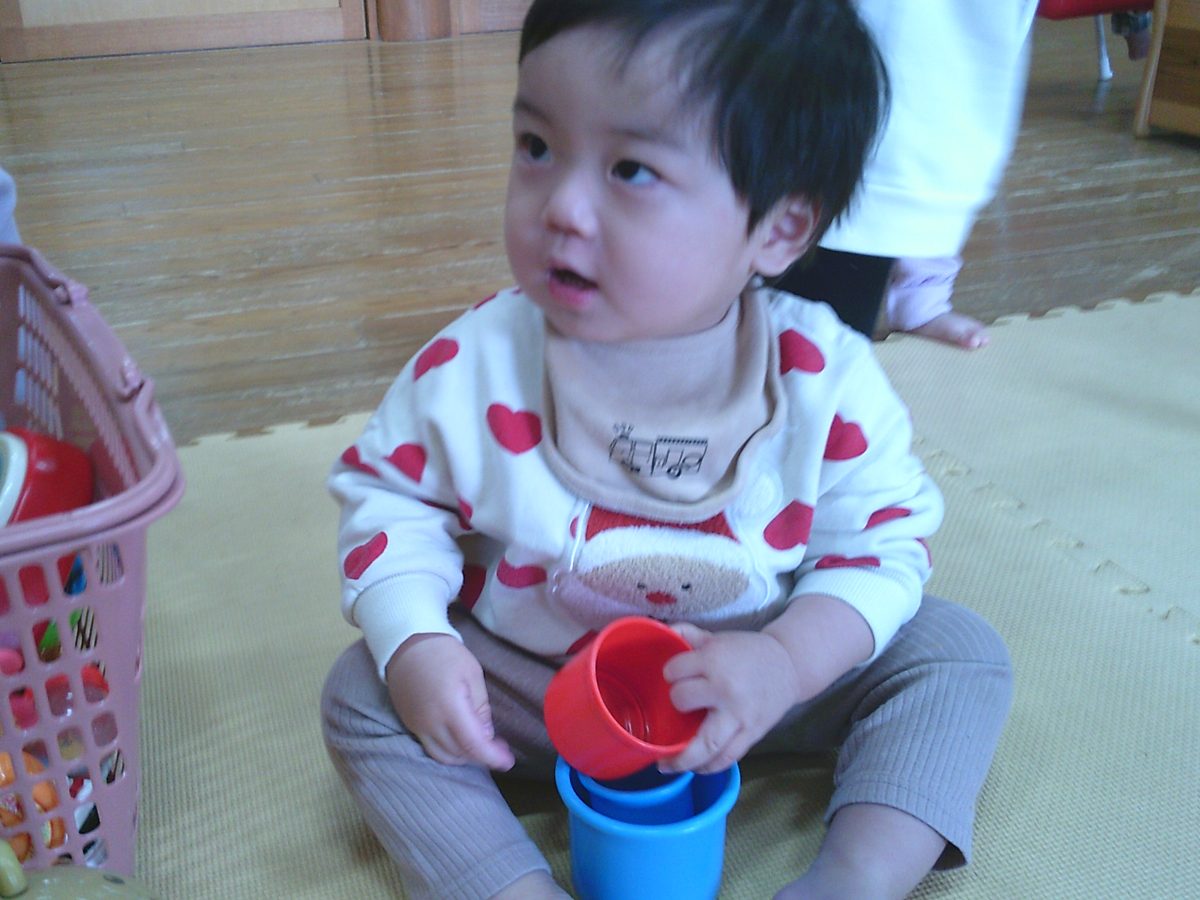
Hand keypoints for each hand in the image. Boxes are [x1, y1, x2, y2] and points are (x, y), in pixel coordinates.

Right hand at [384, 633, 514, 770]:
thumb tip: (486, 736)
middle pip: (460, 754)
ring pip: (444, 756)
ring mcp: (417, 726)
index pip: (473, 744)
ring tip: (481, 746)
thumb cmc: (444, 654)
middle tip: (499, 748)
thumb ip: (481, 708)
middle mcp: (431, 723)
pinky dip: (449, 752)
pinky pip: (431, 749)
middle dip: (483, 756)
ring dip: (466, 757)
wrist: (407, 644)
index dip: (492, 757)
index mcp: (450, 707)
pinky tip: (461, 742)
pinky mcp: (410, 725)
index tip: (507, 762)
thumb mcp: (472, 674)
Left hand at [659, 625, 801, 773]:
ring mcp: (740, 716)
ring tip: (666, 765)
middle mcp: (726, 689)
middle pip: (683, 700)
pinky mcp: (752, 734)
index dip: (670, 672)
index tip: (673, 675)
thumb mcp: (718, 638)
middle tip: (676, 707)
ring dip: (682, 759)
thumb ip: (688, 634)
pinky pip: (727, 758)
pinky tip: (695, 768)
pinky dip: (708, 767)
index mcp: (716, 660)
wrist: (789, 666)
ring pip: (706, 744)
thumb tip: (663, 631)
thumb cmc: (747, 652)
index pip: (676, 670)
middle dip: (675, 704)